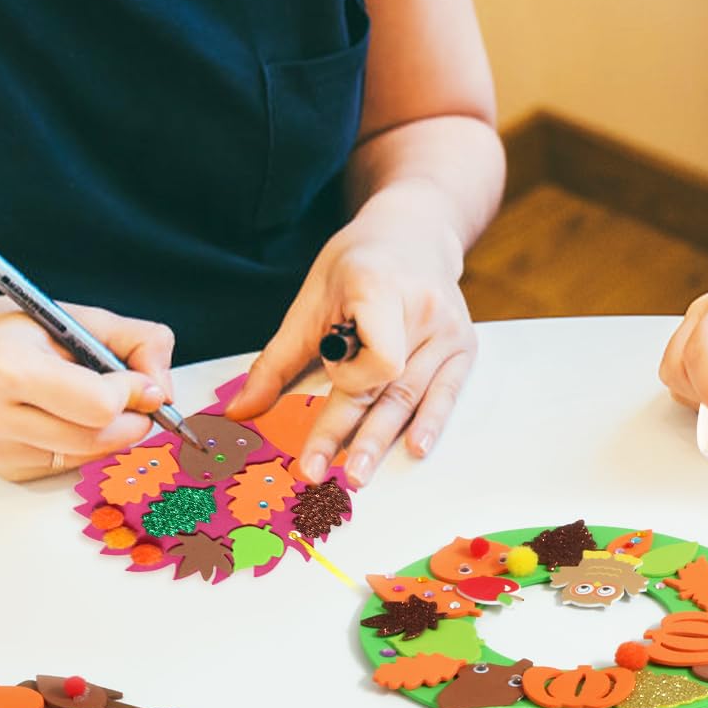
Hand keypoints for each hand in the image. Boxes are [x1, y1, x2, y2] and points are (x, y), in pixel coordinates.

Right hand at [0, 304, 173, 481]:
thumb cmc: (12, 336)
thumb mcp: (73, 319)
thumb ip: (136, 342)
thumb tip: (163, 392)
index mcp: (11, 370)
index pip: (100, 405)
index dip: (133, 392)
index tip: (141, 381)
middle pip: (100, 437)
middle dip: (131, 415)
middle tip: (127, 392)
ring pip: (90, 455)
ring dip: (110, 430)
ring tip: (89, 397)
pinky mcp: (6, 471)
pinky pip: (70, 466)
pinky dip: (84, 443)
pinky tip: (64, 416)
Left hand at [226, 184, 475, 486]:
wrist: (416, 233)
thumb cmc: (359, 262)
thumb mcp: (313, 297)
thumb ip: (281, 357)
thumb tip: (242, 411)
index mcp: (381, 288)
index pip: (375, 355)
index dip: (352, 379)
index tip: (332, 377)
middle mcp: (424, 310)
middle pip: (387, 386)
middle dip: (352, 434)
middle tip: (320, 474)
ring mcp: (450, 330)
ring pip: (413, 396)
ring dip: (383, 440)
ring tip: (357, 475)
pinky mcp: (464, 345)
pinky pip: (446, 393)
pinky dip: (429, 422)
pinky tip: (414, 448)